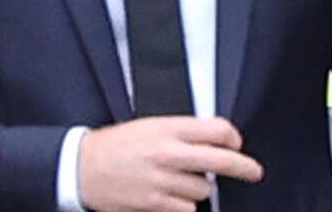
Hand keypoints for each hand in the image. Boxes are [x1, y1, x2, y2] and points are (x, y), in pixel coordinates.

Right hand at [78, 116, 263, 211]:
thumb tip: (215, 142)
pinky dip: (182, 206)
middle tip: (252, 171)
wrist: (79, 168)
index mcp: (165, 129)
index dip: (233, 138)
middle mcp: (168, 153)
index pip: (218, 130)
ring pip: (204, 191)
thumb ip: (179, 132)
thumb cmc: (112, 147)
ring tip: (173, 182)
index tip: (235, 145)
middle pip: (223, 161)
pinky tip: (165, 197)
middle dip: (244, 168)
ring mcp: (163, 181)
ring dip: (195, 189)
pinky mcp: (156, 205)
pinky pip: (188, 210)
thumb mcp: (146, 127)